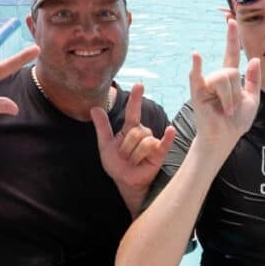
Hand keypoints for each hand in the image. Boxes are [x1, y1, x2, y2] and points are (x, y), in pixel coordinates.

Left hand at [92, 83, 176, 217]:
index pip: (133, 111)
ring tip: (134, 162)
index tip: (139, 85)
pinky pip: (164, 143)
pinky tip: (170, 130)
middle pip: (134, 133)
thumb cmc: (117, 163)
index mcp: (130, 128)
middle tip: (124, 158)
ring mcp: (152, 142)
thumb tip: (94, 108)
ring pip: (143, 142)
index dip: (135, 98)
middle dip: (125, 148)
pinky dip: (168, 137)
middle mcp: (143, 132)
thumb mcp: (105, 145)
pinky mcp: (160, 153)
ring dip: (134, 156)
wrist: (125, 181)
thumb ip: (102, 127)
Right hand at [189, 19, 260, 148]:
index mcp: (230, 78)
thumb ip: (254, 79)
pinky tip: (196, 55)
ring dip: (229, 98)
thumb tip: (254, 58)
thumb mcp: (253, 99)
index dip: (232, 38)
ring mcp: (206, 84)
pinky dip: (196, 66)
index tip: (232, 21)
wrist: (225, 138)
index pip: (231, 54)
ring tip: (226, 111)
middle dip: (236, 93)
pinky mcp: (197, 92)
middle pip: (231, 71)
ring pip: (223, 78)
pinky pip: (197, 77)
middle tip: (232, 110)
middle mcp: (217, 78)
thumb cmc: (237, 121)